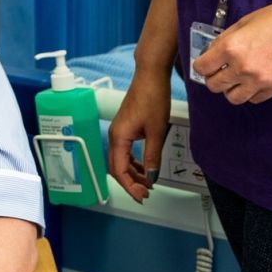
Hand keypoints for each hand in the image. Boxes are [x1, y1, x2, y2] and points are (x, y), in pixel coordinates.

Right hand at [107, 75, 170, 203]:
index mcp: (119, 137)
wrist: (150, 76)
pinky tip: (144, 167)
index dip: (129, 186)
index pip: (119, 170)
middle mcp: (115, 135)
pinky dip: (134, 162)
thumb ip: (152, 155)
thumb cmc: (151, 96)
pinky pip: (125, 151)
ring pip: (121, 160)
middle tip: (145, 193)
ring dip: (133, 173)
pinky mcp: (126, 127)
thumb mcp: (156, 130)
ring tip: (147, 182)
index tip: (141, 195)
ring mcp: (119, 131)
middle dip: (130, 182)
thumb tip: (151, 176)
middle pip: (117, 167)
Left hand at [190, 0, 271, 104]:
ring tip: (236, 78)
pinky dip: (250, 92)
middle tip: (219, 70)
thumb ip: (225, 39)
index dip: (201, 65)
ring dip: (230, 89)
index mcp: (231, 47)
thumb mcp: (244, 22)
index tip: (205, 63)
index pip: (202, 68)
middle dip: (213, 78)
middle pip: (214, 86)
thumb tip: (211, 53)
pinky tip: (253, 80)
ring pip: (232, 98)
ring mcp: (260, 80)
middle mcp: (243, 67)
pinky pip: (254, 99)